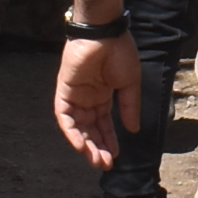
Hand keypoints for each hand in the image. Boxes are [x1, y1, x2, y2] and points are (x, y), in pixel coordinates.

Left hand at [51, 30, 140, 168]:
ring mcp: (75, 96)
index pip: (104, 124)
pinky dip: (72, 133)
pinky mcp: (64, 92)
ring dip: (86, 145)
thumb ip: (129, 107)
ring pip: (77, 127)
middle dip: (98, 147)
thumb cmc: (120, 52)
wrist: (105, 33)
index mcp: (103, 95)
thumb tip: (133, 130)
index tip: (115, 156)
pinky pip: (65, 118)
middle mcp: (88, 98)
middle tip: (105, 164)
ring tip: (97, 160)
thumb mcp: (129, 84)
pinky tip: (82, 146)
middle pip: (90, 129)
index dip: (109, 140)